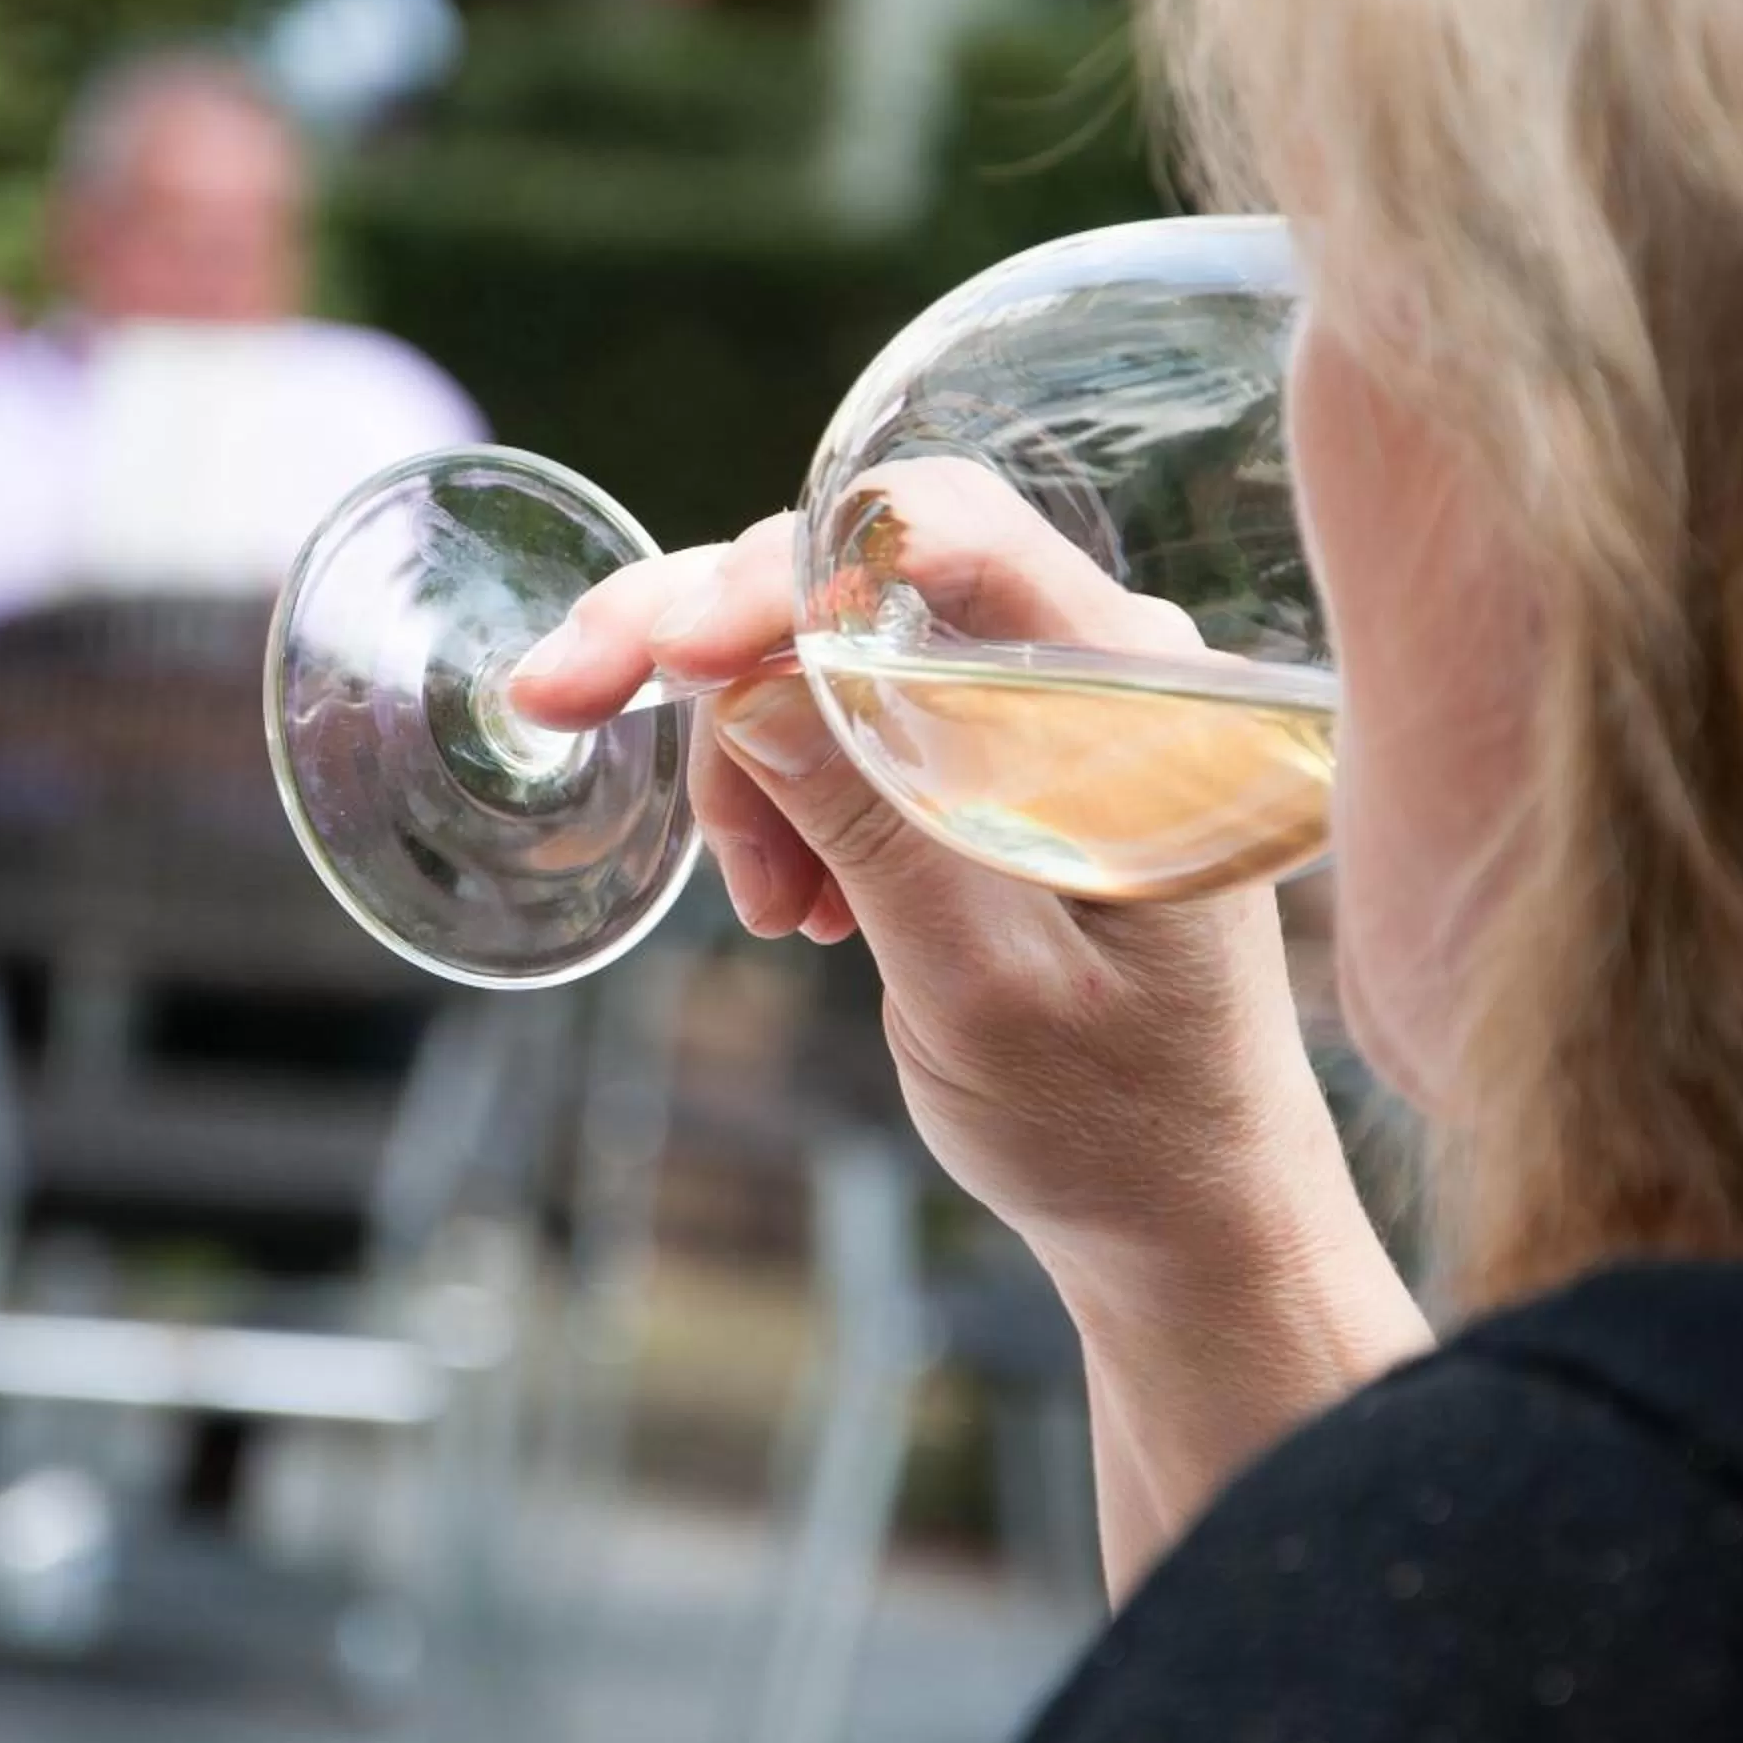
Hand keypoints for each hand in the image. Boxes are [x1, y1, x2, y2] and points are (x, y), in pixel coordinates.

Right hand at [513, 483, 1429, 1580]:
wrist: (1178, 1206)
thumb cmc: (1116, 1119)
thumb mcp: (981, 986)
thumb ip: (874, 823)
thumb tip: (744, 678)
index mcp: (1129, 690)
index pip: (943, 535)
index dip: (783, 564)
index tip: (671, 652)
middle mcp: (1088, 660)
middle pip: (855, 566)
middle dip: (706, 642)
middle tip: (564, 699)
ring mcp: (1034, 701)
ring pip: (825, 642)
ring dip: (750, 755)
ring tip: (772, 905)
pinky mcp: (985, 750)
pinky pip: (843, 712)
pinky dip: (783, 790)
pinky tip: (799, 904)